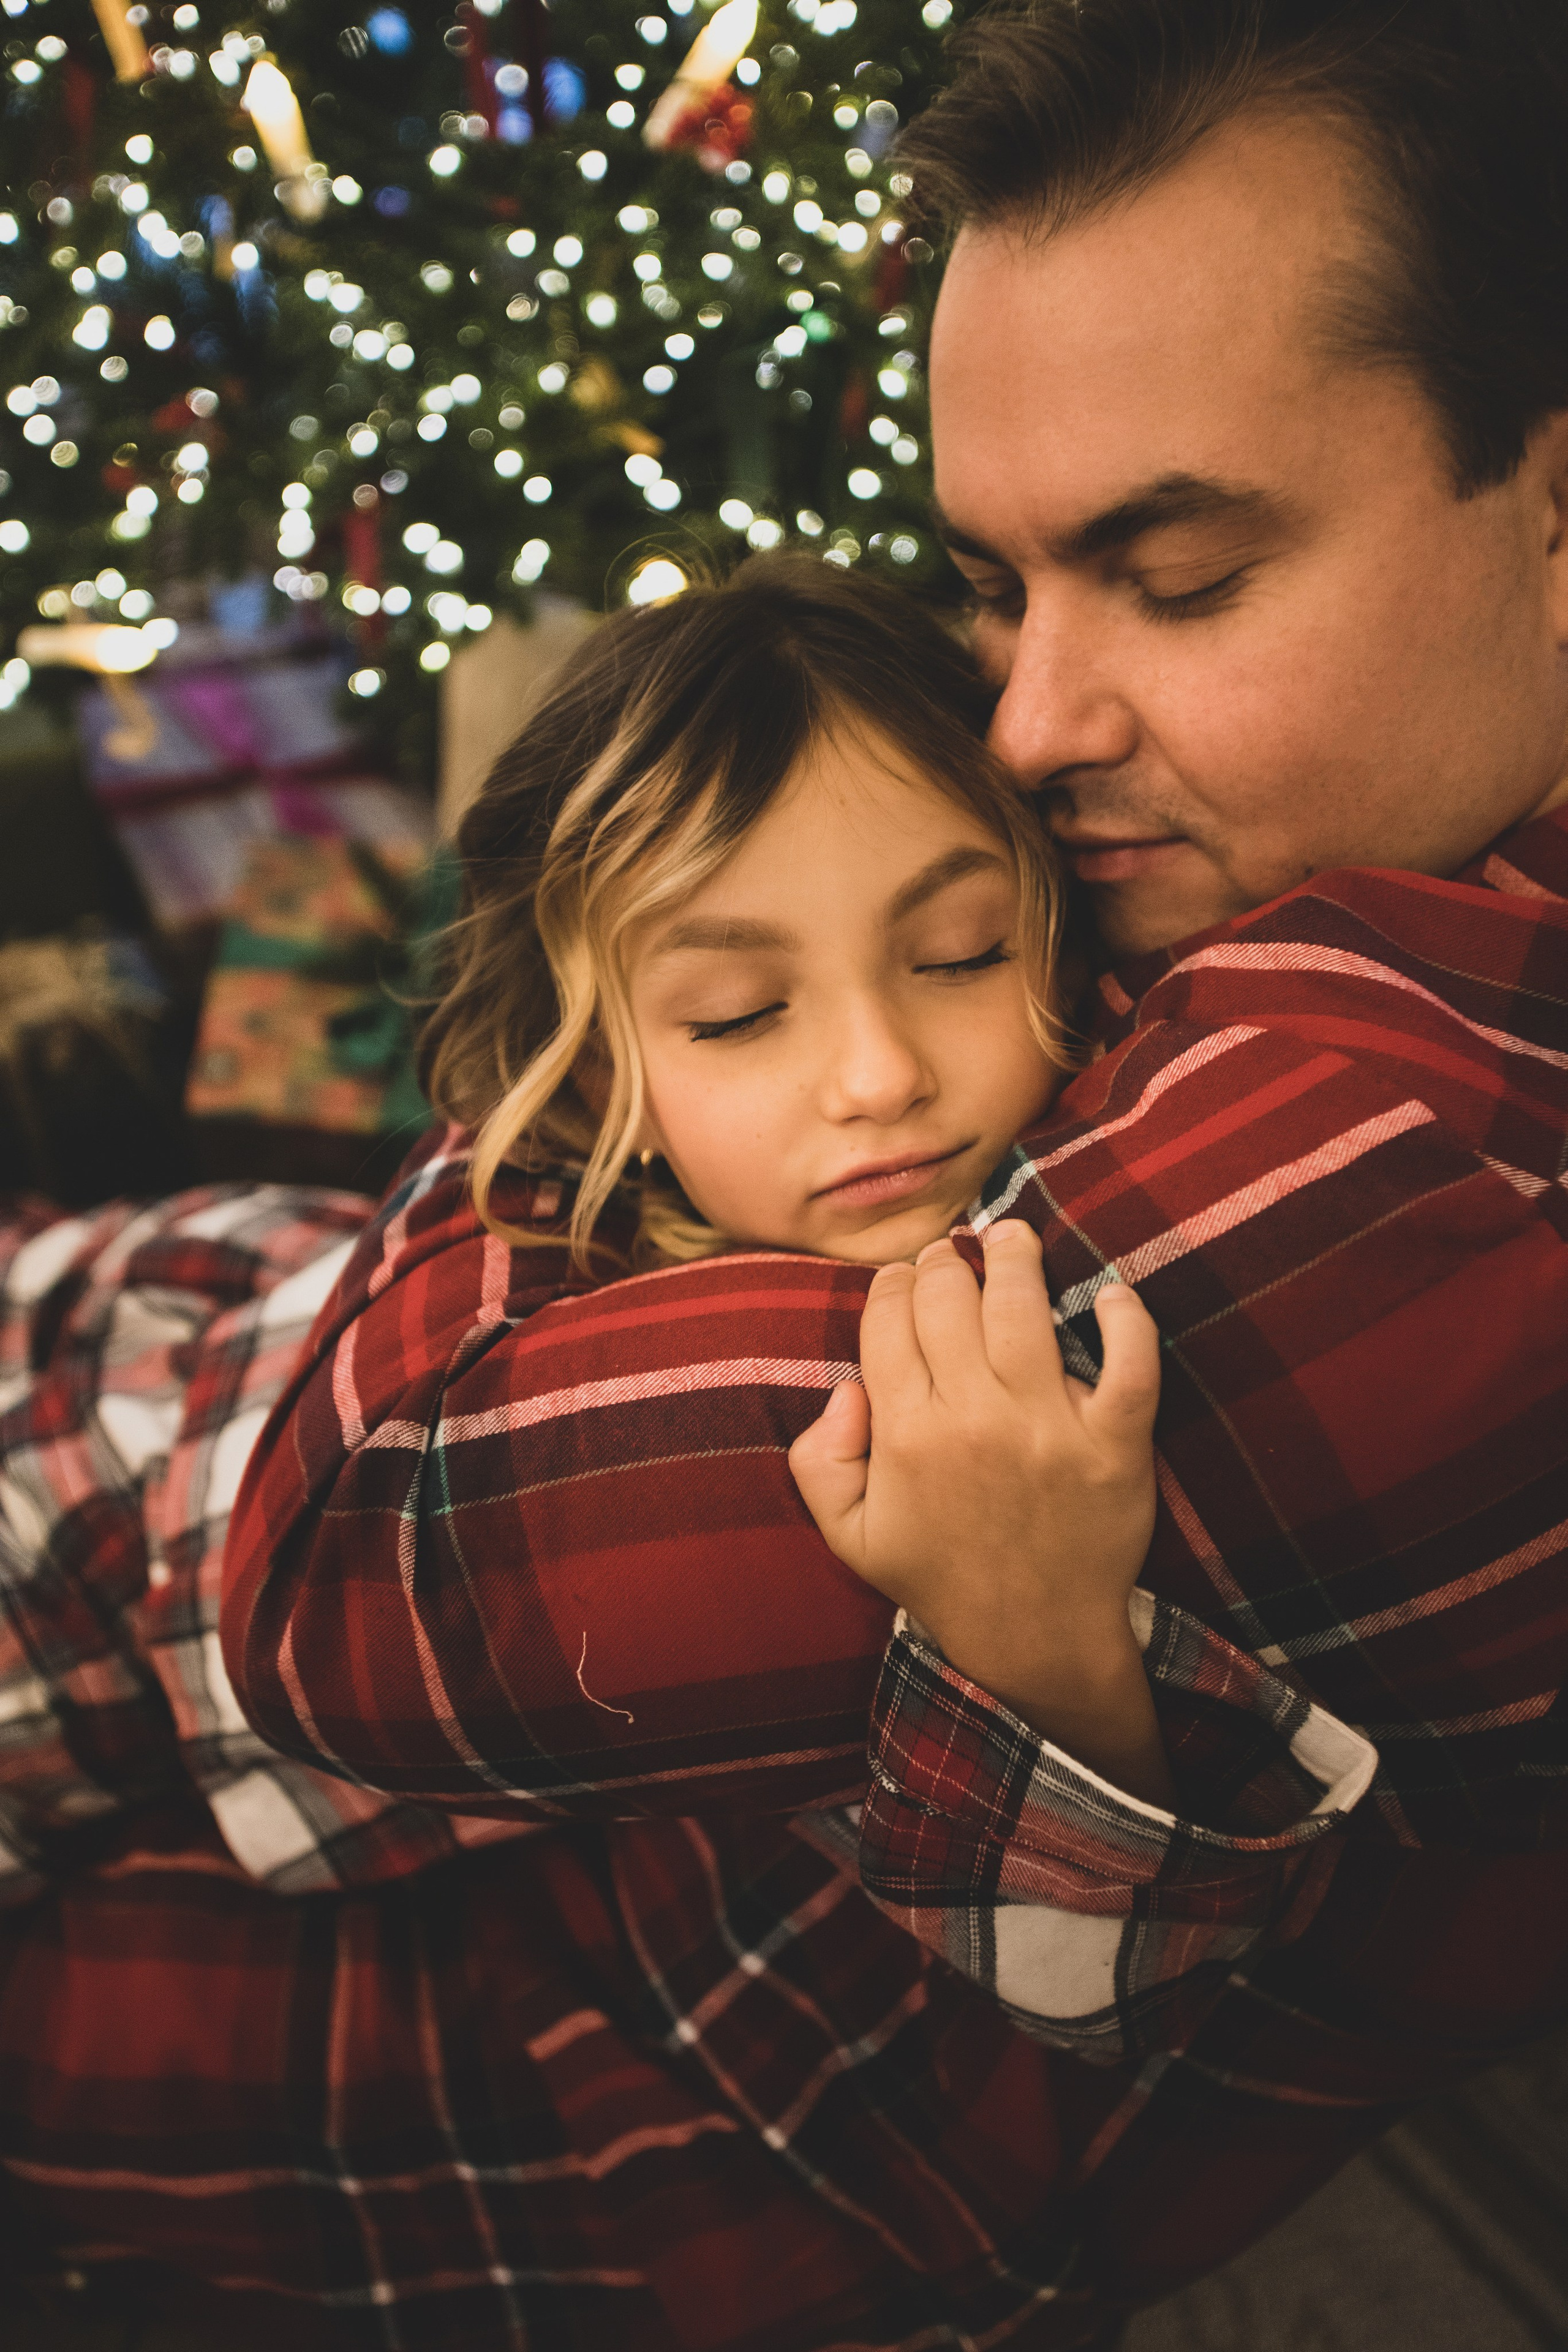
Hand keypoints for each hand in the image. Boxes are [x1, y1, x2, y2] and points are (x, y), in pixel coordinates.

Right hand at [789, 1222, 1172, 1804]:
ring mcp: (1049, 1427)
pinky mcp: (1115, 1443)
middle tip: (952, 1253)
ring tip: (1012, 1238)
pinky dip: (1125, 1318)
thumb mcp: (850, 1534)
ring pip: (1026, 1306)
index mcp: (906, 1434)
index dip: (893, 1283)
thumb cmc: (942, 1579)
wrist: (1037, 1639)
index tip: (903, 1277)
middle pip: (951, 1296)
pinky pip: (1129, 1361)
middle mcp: (974, 1418)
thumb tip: (848, 1388)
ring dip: (1016, 1256)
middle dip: (945, 1262)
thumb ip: (819, 1459)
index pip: (890, 1319)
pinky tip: (1109, 1295)